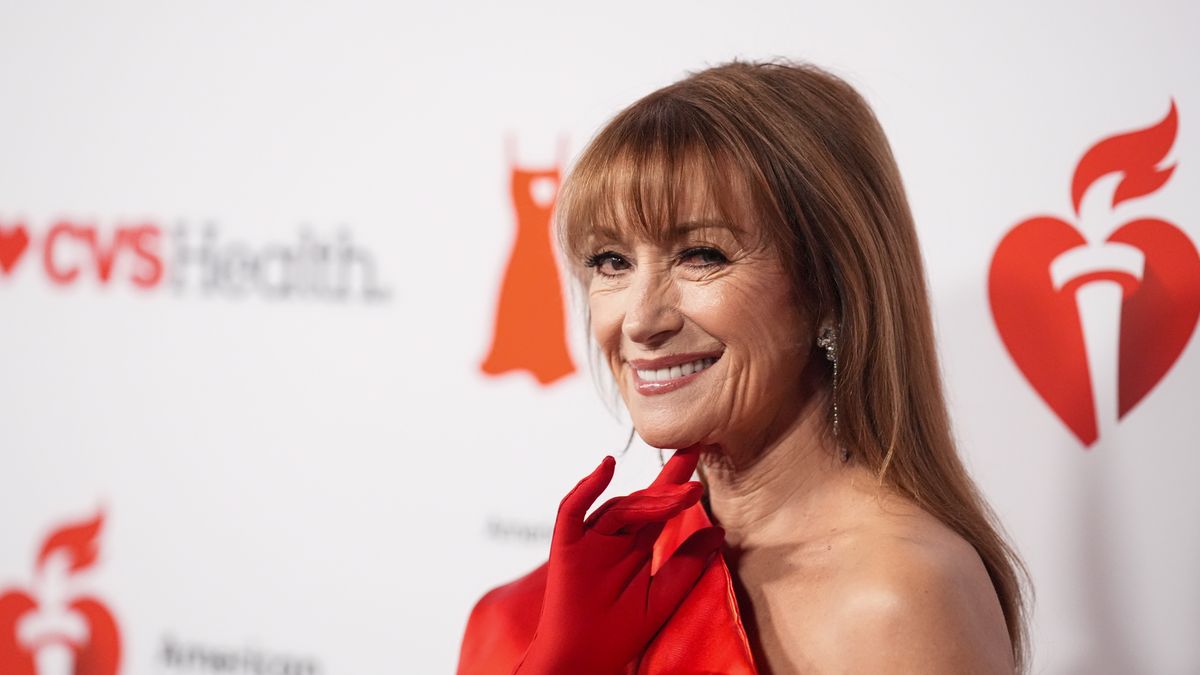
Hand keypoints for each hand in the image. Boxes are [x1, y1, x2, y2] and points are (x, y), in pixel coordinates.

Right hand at [514, 448, 724, 674]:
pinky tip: (607, 468)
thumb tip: (719, 532)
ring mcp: (589, 540)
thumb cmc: (621, 634)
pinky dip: (587, 488)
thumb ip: (687, 564)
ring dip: (647, 499)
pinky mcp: (567, 546)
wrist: (583, 661)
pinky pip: (572, 510)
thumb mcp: (663, 597)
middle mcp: (614, 538)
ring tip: (678, 494)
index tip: (699, 453)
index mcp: (637, 547)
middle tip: (694, 457)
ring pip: (618, 508)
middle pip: (641, 502)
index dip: (678, 482)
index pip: (661, 507)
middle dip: (668, 482)